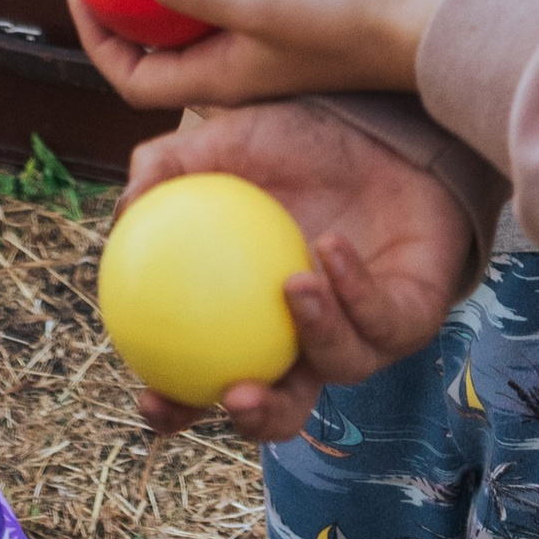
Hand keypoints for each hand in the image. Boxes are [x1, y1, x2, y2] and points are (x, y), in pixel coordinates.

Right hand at [116, 103, 476, 442]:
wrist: (382, 120)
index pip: (210, 381)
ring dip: (317, 334)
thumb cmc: (300, 140)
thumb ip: (168, 168)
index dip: (180, 407)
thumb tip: (123, 210)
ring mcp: (365, 332)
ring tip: (293, 285)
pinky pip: (383, 320)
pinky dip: (354, 289)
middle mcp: (309, 339)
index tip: (150, 400)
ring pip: (341, 367)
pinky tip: (330, 247)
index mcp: (255, 318)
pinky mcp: (414, 315)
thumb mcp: (226, 143)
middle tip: (235, 395)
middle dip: (260, 418)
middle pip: (282, 409)